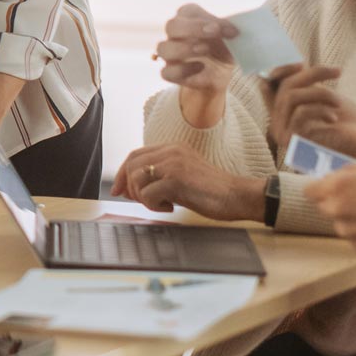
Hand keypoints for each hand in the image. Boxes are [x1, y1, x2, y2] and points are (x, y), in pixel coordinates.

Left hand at [111, 143, 261, 221]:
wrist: (237, 196)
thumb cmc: (211, 192)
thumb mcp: (182, 176)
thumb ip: (158, 176)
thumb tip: (127, 188)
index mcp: (172, 148)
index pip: (135, 155)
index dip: (122, 174)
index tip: (118, 191)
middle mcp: (170, 151)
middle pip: (131, 165)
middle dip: (130, 188)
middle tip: (144, 202)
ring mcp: (173, 163)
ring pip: (136, 179)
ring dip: (143, 198)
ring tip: (162, 204)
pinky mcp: (177, 179)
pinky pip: (148, 194)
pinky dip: (153, 205)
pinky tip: (170, 207)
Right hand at [156, 4, 238, 94]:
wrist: (224, 73)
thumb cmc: (227, 48)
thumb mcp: (233, 37)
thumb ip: (231, 30)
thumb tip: (237, 29)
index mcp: (189, 19)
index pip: (188, 12)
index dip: (208, 17)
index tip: (232, 30)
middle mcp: (176, 34)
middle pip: (171, 26)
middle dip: (193, 28)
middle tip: (215, 32)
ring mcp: (171, 54)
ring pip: (163, 48)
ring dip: (184, 49)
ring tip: (205, 49)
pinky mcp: (171, 73)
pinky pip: (166, 72)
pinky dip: (182, 70)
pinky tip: (200, 68)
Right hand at [264, 64, 355, 159]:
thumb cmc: (345, 119)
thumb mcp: (323, 96)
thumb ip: (306, 84)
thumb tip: (297, 64)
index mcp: (282, 112)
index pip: (267, 85)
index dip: (279, 71)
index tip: (301, 63)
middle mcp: (277, 123)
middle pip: (286, 87)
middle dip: (312, 75)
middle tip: (337, 72)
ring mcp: (282, 132)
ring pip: (291, 97)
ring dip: (320, 93)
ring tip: (338, 101)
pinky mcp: (292, 140)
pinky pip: (300, 113)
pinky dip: (319, 110)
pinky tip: (333, 118)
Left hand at [305, 159, 355, 253]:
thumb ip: (349, 172)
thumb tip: (335, 176)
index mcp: (337, 187)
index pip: (309, 191)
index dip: (320, 189)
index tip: (328, 190)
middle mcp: (338, 210)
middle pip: (325, 208)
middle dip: (338, 203)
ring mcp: (349, 231)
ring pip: (342, 225)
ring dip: (352, 220)